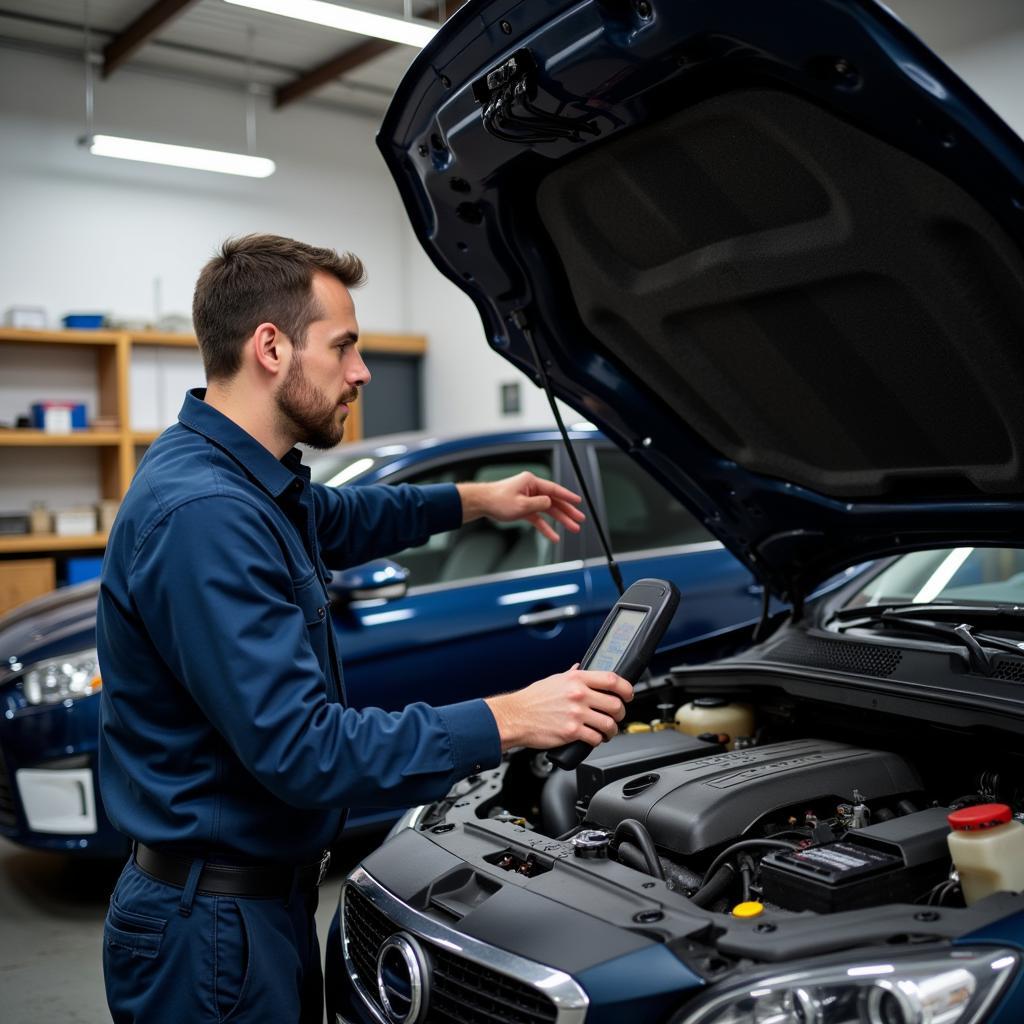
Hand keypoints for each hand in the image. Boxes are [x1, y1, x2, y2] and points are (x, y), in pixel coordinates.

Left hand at [457, 471, 584, 541]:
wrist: (482, 503)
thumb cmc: (497, 500)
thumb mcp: (521, 504)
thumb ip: (539, 504)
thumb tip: (550, 503)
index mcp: (531, 482)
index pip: (554, 489)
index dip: (568, 496)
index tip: (579, 501)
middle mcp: (531, 489)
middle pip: (554, 501)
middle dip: (567, 511)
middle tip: (579, 519)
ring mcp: (528, 498)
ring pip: (548, 510)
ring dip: (559, 520)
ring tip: (572, 528)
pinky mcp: (523, 508)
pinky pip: (538, 518)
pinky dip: (545, 527)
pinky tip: (553, 535)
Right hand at [484, 665, 633, 751]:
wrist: (515, 716)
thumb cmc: (532, 699)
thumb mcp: (554, 680)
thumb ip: (572, 675)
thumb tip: (582, 668)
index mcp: (576, 679)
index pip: (612, 679)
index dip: (626, 688)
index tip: (628, 694)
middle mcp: (578, 694)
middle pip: (615, 704)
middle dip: (620, 713)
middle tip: (617, 716)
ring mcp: (576, 713)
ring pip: (609, 724)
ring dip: (612, 730)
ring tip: (608, 731)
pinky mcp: (571, 732)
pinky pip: (595, 738)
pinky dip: (598, 740)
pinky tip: (594, 738)